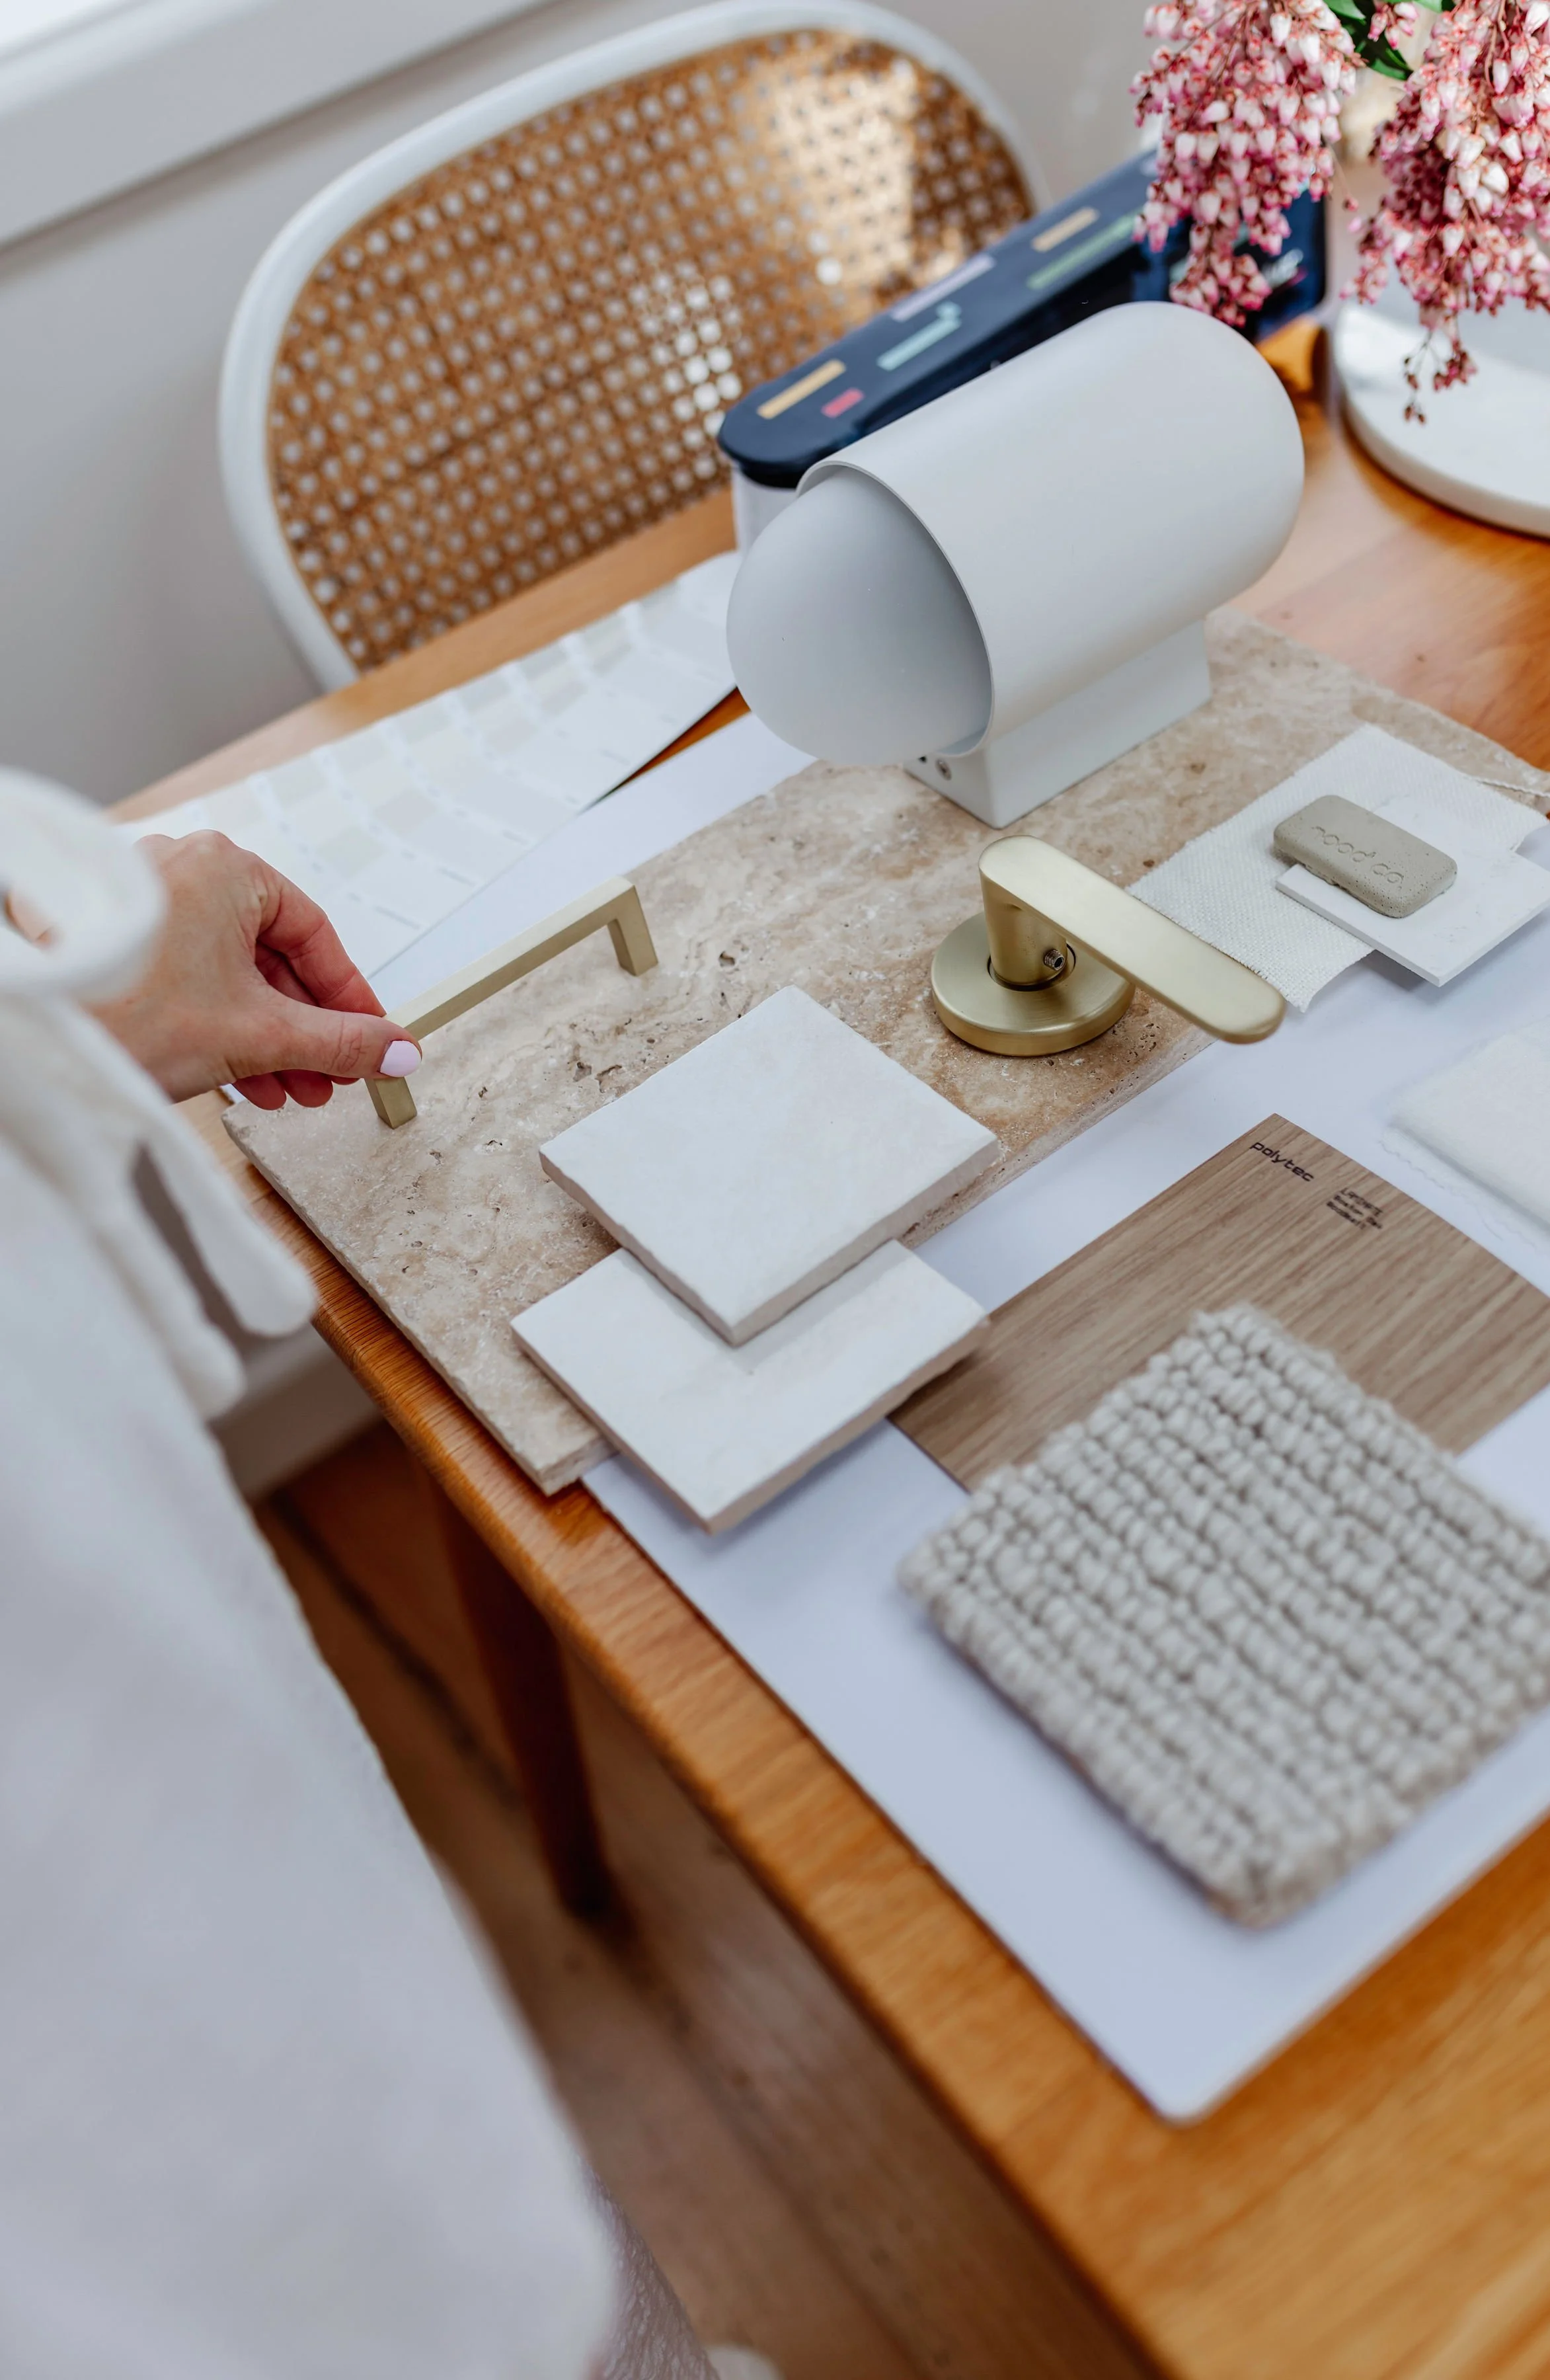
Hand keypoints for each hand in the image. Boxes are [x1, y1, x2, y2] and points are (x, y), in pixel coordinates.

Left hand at [92, 831, 420, 1109]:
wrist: (41, 1039)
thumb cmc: (128, 1014)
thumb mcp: (261, 1035)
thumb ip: (341, 1042)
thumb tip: (395, 1049)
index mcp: (226, 867)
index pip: (314, 934)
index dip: (350, 997)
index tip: (371, 1036)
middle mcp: (184, 871)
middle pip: (272, 956)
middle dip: (305, 1029)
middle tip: (332, 1074)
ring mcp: (148, 903)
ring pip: (230, 972)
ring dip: (268, 1036)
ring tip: (289, 1089)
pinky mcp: (120, 940)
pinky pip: (190, 976)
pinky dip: (221, 1023)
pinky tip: (242, 1077)